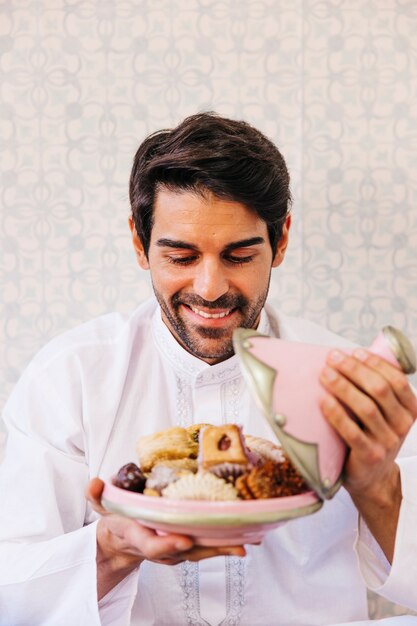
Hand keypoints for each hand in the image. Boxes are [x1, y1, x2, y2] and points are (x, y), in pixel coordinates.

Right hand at [86, 478, 245, 599]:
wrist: (121, 542)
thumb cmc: (118, 519)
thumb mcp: (102, 506)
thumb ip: (96, 494)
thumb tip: (95, 483)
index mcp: (139, 536)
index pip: (152, 545)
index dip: (167, 544)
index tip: (184, 539)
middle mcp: (160, 547)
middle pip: (186, 552)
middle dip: (209, 549)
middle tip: (234, 543)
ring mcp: (174, 551)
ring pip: (200, 552)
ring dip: (223, 547)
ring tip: (247, 540)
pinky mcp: (186, 548)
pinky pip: (205, 547)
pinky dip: (224, 544)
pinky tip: (245, 536)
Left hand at [319, 348, 416, 500]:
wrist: (372, 478)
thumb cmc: (373, 436)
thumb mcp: (384, 413)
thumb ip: (375, 390)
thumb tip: (347, 357)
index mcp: (410, 410)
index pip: (397, 380)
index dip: (375, 363)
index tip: (354, 352)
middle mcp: (403, 425)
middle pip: (380, 390)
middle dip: (354, 370)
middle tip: (333, 358)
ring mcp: (387, 442)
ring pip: (366, 408)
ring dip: (343, 387)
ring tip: (325, 374)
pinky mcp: (369, 455)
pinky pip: (352, 432)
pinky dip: (336, 414)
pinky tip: (323, 400)